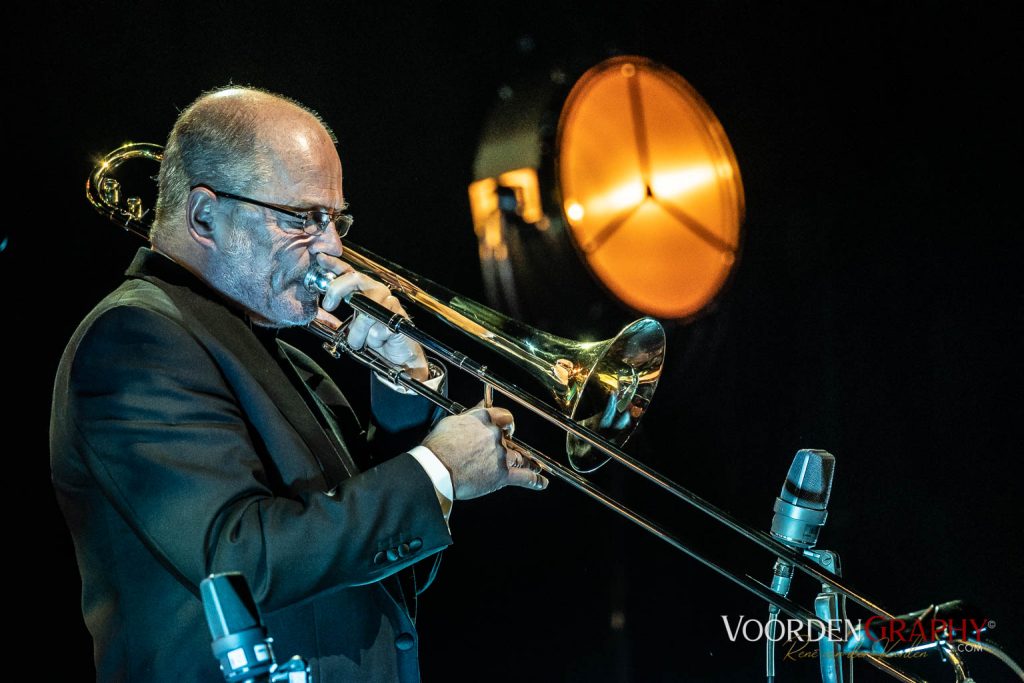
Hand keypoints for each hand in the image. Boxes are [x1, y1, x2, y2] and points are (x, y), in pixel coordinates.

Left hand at [315, 253, 428, 380]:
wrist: (398, 357)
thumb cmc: (375, 341)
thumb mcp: (350, 327)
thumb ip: (336, 319)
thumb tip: (319, 312)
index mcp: (364, 292)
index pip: (349, 273)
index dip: (335, 264)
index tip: (321, 258)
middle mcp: (377, 292)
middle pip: (355, 278)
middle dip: (337, 289)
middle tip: (329, 305)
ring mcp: (389, 303)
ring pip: (365, 313)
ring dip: (358, 333)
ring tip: (360, 343)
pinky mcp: (399, 317)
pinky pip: (378, 329)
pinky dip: (374, 341)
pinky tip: (380, 342)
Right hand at [421, 406, 548, 499]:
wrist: (435, 470)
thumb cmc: (438, 447)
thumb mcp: (452, 422)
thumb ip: (471, 414)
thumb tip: (482, 403)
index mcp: (483, 419)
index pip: (503, 416)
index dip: (505, 422)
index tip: (506, 427)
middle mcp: (495, 435)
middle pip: (510, 438)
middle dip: (508, 444)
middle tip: (503, 451)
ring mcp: (500, 455)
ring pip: (519, 456)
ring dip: (526, 461)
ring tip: (534, 465)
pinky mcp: (502, 475)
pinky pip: (524, 477)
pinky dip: (535, 481)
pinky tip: (542, 482)